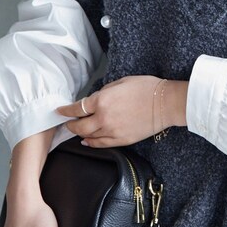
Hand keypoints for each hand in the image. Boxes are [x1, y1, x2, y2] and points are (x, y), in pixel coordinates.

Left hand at [55, 76, 188, 147]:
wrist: (166, 103)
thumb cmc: (147, 89)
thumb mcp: (121, 82)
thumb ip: (104, 92)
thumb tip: (95, 99)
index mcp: (102, 100)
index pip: (77, 107)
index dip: (66, 110)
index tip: (60, 111)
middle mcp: (104, 117)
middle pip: (79, 125)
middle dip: (70, 124)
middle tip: (66, 123)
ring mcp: (112, 131)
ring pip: (88, 136)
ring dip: (79, 134)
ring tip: (75, 131)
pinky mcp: (122, 140)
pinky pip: (101, 144)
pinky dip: (91, 143)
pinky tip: (87, 141)